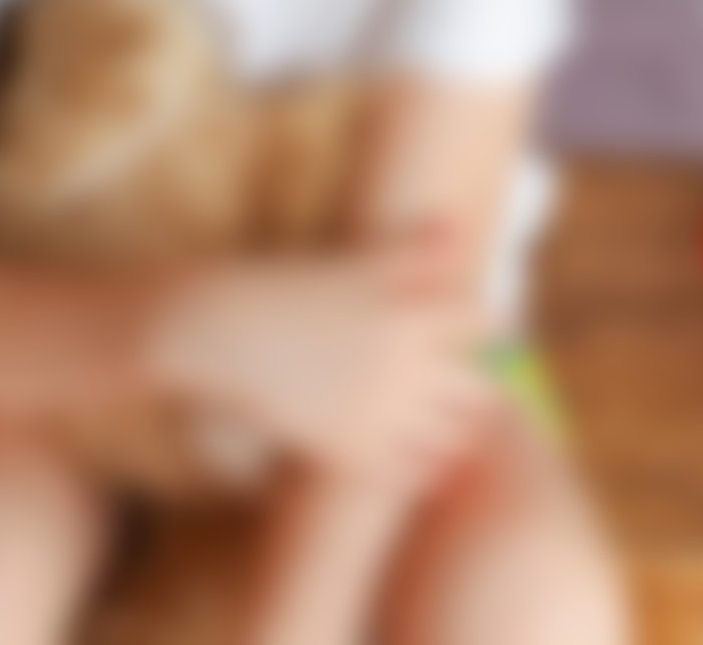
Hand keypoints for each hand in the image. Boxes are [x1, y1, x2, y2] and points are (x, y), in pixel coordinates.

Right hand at [153, 224, 495, 482]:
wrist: (218, 330)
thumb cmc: (284, 287)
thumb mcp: (350, 263)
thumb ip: (411, 253)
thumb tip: (454, 229)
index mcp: (407, 311)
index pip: (483, 323)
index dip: (475, 326)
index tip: (452, 329)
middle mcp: (402, 364)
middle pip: (480, 388)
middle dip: (470, 382)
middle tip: (444, 377)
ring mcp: (378, 412)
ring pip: (453, 437)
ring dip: (449, 425)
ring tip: (422, 413)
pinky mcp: (348, 451)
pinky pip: (410, 472)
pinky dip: (415, 463)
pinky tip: (392, 442)